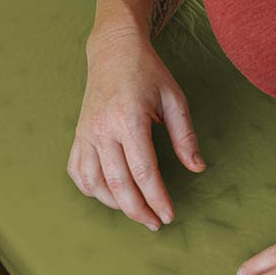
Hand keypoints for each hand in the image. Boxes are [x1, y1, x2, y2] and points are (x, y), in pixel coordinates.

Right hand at [68, 26, 204, 228]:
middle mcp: (103, 129)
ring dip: (115, 204)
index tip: (168, 215)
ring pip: (95, 183)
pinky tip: (109, 194)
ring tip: (137, 210)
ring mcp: (86, 133)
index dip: (157, 199)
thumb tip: (197, 168)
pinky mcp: (78, 134)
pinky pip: (78, 171)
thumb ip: (186, 136)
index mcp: (129, 119)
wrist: (113, 51)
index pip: (144, 172)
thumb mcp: (174, 98)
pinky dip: (92, 189)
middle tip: (155, 223)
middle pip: (119, 184)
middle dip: (138, 210)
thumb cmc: (148, 73)